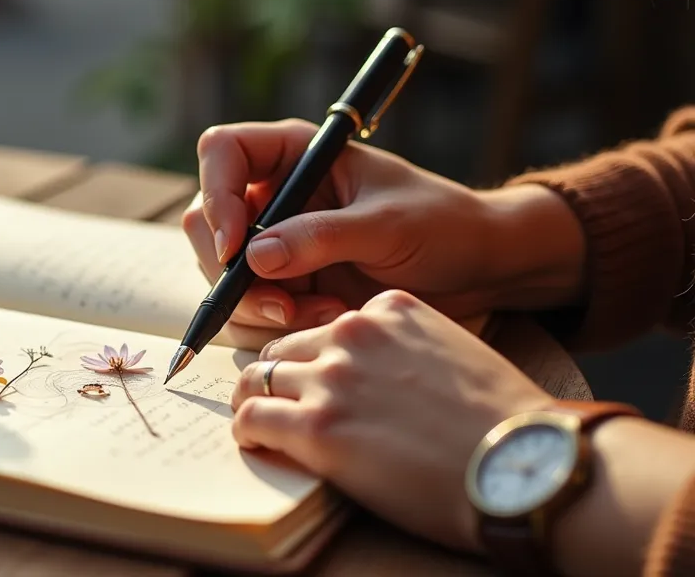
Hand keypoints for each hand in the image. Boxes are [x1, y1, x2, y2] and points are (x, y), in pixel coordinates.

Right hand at [181, 119, 586, 330]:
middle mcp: (275, 195)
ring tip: (327, 314)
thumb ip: (320, 237)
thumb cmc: (444, 224)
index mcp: (296, 154)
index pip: (222, 152)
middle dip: (234, 273)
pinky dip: (278, 325)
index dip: (218, 195)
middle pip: (208, 223)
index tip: (236, 247)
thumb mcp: (387, 225)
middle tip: (281, 306)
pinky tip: (331, 319)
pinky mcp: (285, 286)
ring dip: (261, 307)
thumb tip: (252, 256)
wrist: (479, 269)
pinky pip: (249, 309)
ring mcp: (275, 243)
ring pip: (223, 275)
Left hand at [230, 289, 554, 550]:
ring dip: (256, 401)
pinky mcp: (317, 426)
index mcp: (391, 309)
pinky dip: (248, 431)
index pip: (329, 325)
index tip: (322, 382)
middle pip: (285, 347)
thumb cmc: (505, 423)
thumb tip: (381, 381)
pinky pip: (252, 418)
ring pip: (257, 377)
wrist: (526, 465)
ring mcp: (332, 377)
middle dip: (281, 377)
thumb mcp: (455, 355)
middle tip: (279, 404)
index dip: (320, 357)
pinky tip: (260, 443)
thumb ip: (407, 351)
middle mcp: (354, 331)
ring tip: (261, 424)